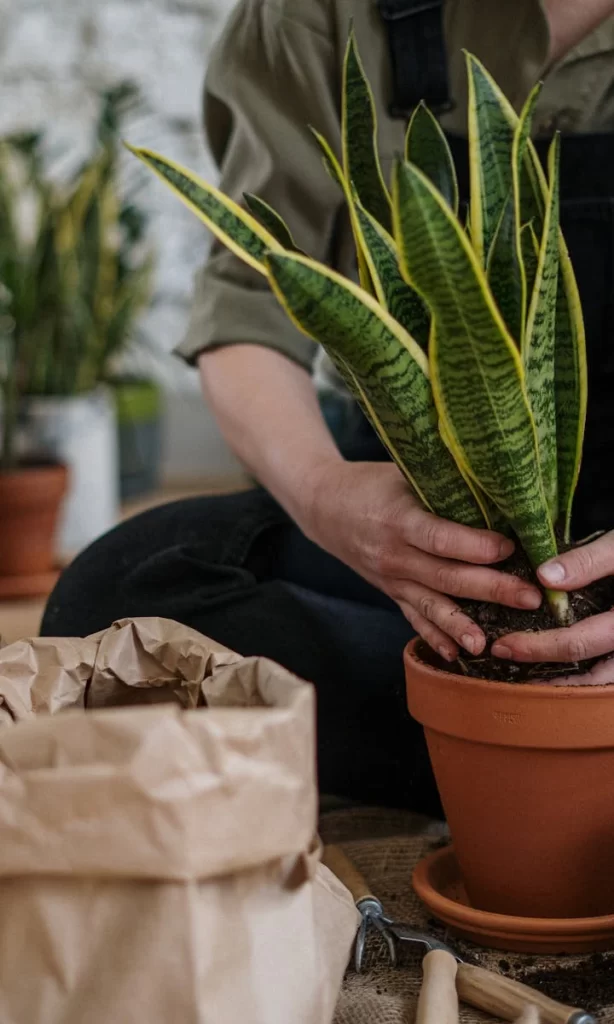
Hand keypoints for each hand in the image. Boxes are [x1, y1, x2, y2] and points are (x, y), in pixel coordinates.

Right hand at [303, 460, 541, 660]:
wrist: (324, 506)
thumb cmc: (371, 484)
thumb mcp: (403, 474)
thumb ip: (442, 486)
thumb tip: (498, 492)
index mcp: (398, 519)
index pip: (439, 538)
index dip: (475, 546)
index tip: (510, 548)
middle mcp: (394, 554)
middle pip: (445, 577)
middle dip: (490, 589)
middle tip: (529, 598)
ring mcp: (391, 578)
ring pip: (430, 605)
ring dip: (461, 625)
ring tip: (489, 643)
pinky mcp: (391, 592)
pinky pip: (413, 618)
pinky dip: (434, 638)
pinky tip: (456, 655)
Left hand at [492, 530, 613, 680]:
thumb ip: (588, 562)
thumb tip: (544, 577)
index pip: (578, 644)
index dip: (538, 648)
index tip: (503, 645)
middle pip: (592, 677)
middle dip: (550, 679)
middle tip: (511, 668)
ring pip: (606, 681)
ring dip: (571, 684)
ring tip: (534, 679)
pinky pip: (611, 671)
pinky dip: (588, 675)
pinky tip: (563, 668)